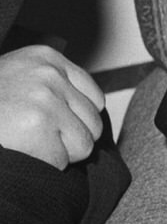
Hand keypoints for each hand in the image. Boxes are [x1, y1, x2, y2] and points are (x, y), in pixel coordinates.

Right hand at [0, 45, 105, 168]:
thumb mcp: (16, 78)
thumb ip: (51, 86)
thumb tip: (91, 112)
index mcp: (46, 58)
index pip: (93, 99)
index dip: (74, 121)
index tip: (50, 126)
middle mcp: (49, 74)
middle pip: (93, 122)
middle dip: (68, 138)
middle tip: (34, 138)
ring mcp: (44, 98)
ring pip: (83, 144)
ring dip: (58, 153)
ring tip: (26, 144)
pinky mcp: (37, 126)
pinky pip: (62, 160)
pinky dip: (44, 165)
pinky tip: (21, 152)